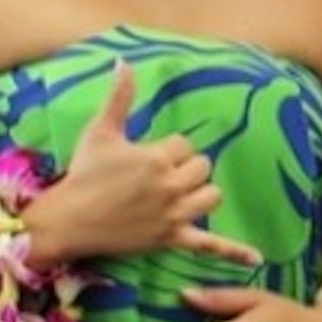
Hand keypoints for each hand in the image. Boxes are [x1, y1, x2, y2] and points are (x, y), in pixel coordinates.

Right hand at [24, 61, 259, 267]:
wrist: (65, 222)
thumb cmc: (83, 173)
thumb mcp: (101, 130)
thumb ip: (120, 96)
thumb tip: (123, 61)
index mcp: (157, 156)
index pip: (185, 144)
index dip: (168, 150)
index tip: (144, 159)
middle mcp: (170, 185)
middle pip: (202, 167)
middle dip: (185, 169)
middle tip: (157, 177)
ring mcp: (172, 214)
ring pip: (211, 196)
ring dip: (200, 194)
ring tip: (179, 194)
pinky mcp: (169, 238)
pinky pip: (208, 244)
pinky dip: (233, 251)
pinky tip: (256, 260)